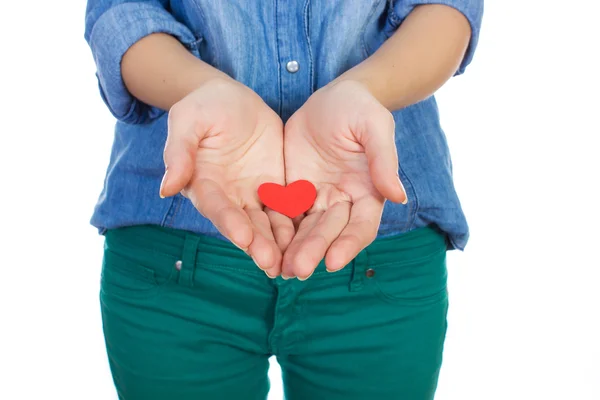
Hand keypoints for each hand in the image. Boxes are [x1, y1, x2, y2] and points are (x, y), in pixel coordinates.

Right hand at [160, 77, 293, 276]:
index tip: (243, 239)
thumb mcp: (188, 120)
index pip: (217, 207)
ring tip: (293, 263)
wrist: (232, 98)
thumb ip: (179, 152)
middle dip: (257, 244)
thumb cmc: (203, 106)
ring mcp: (253, 194)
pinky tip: (310, 240)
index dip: (229, 223)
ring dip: (278, 243)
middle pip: (243, 224)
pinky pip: (287, 208)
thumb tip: (166, 188)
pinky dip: (297, 225)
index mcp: (203, 184)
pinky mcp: (275, 187)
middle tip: (272, 264)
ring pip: (267, 223)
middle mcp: (228, 196)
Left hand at [282, 79, 407, 278]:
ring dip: (293, 249)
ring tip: (279, 269)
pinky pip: (283, 213)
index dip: (348, 245)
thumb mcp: (374, 127)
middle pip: (329, 232)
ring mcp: (316, 197)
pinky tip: (263, 244)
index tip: (332, 262)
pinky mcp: (293, 190)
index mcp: (367, 192)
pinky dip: (275, 230)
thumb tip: (397, 196)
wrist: (332, 96)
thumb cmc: (359, 108)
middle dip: (314, 251)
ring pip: (304, 229)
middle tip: (297, 270)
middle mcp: (342, 201)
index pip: (360, 227)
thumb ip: (383, 160)